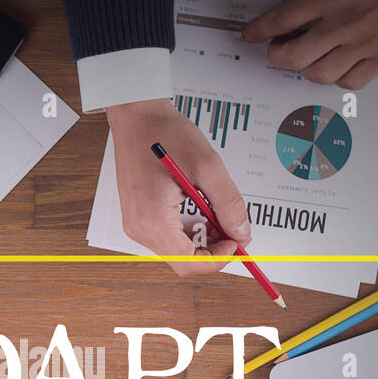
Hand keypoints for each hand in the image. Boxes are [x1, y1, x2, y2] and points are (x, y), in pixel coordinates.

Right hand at [105, 99, 250, 276]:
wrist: (137, 116)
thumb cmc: (165, 133)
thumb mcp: (208, 166)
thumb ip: (228, 203)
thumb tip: (241, 232)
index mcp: (153, 219)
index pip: (188, 262)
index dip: (218, 258)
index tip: (236, 240)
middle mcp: (139, 228)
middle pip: (182, 261)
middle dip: (212, 250)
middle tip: (232, 228)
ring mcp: (136, 224)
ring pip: (176, 251)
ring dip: (202, 241)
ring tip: (217, 214)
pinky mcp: (138, 217)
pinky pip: (167, 238)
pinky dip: (189, 232)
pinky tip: (201, 211)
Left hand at [242, 0, 377, 89]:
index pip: (282, 19)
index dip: (259, 30)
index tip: (250, 34)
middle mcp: (347, 22)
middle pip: (294, 56)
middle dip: (276, 54)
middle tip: (277, 47)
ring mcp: (366, 44)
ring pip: (318, 74)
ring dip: (304, 68)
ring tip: (306, 54)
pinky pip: (349, 82)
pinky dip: (336, 77)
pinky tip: (335, 63)